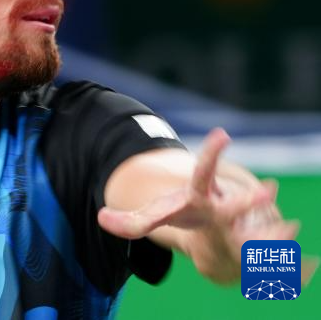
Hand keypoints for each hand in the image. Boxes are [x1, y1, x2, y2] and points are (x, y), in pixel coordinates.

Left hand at [98, 128, 298, 283]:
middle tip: (269, 189)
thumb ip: (129, 220)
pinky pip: (270, 248)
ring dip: (269, 238)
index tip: (222, 133)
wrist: (212, 219)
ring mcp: (243, 221)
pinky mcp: (257, 238)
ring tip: (285, 236)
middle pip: (237, 204)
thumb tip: (101, 217)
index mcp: (200, 195)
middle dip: (251, 199)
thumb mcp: (154, 216)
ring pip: (257, 230)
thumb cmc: (185, 213)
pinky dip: (279, 255)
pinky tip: (296, 264)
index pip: (203, 171)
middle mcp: (226, 205)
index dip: (210, 153)